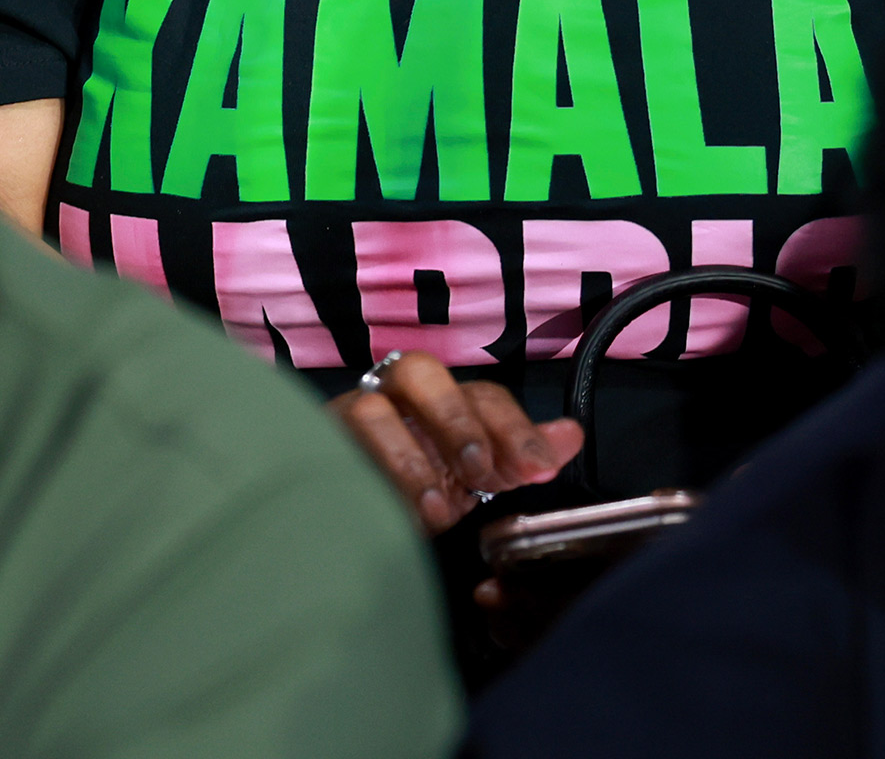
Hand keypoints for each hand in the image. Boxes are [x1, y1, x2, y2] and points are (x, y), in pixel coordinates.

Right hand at [327, 354, 584, 534]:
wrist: (348, 514)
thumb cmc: (421, 485)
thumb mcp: (478, 475)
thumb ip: (519, 454)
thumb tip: (571, 436)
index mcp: (443, 399)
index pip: (482, 395)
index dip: (514, 427)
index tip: (539, 468)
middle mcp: (394, 395)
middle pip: (418, 371)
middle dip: (455, 420)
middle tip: (478, 474)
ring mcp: (348, 416)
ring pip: (370, 409)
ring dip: (407, 460)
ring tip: (434, 512)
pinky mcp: (313, 446)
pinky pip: (331, 450)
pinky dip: (360, 480)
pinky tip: (382, 513)